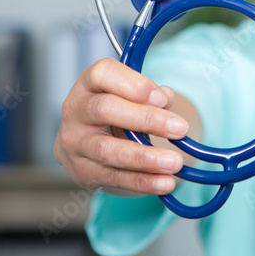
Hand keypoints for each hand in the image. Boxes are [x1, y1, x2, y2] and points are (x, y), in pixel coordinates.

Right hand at [54, 58, 187, 194]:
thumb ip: (151, 95)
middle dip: (146, 119)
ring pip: (107, 150)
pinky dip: (142, 181)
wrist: (87, 145)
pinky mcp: (81, 171)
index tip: (162, 98)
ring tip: (174, 162)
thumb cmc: (115, 113)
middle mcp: (76, 110)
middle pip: (105, 109)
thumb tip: (165, 97)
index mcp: (88, 84)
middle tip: (179, 129)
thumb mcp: (131, 97)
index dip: (134, 84)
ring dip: (145, 157)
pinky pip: (113, 177)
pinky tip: (164, 182)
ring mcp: (75, 142)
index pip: (103, 73)